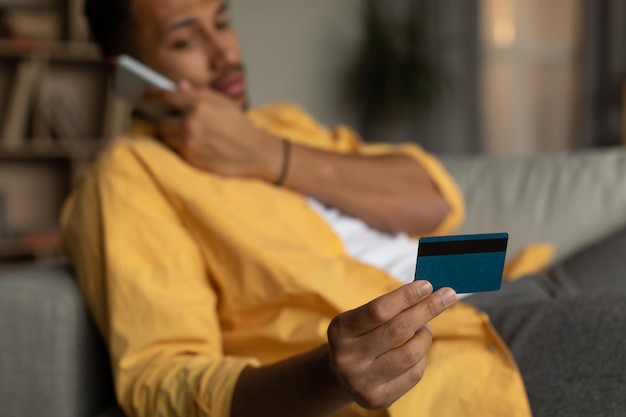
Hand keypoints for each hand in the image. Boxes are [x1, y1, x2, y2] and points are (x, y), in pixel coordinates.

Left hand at [144, 81, 281, 179]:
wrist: (253, 151)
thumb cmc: (239, 125)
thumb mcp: (223, 102)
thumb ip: (199, 93)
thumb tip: (179, 86)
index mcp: (198, 104)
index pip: (166, 96)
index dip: (152, 94)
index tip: (143, 94)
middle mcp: (190, 122)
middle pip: (160, 121)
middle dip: (161, 121)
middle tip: (165, 121)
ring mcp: (189, 141)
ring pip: (166, 138)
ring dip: (170, 135)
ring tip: (181, 134)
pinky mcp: (191, 157)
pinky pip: (176, 150)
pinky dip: (180, 147)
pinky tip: (192, 145)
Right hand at [326, 280, 455, 408]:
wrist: (339, 375)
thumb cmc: (358, 337)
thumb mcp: (360, 318)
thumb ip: (388, 308)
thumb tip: (428, 293)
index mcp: (340, 330)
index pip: (378, 310)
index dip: (405, 297)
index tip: (427, 285)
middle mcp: (347, 357)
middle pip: (397, 330)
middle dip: (427, 309)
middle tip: (447, 295)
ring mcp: (361, 380)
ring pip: (410, 354)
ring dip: (425, 335)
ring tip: (427, 326)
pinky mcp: (377, 398)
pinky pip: (413, 374)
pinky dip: (422, 357)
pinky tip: (419, 349)